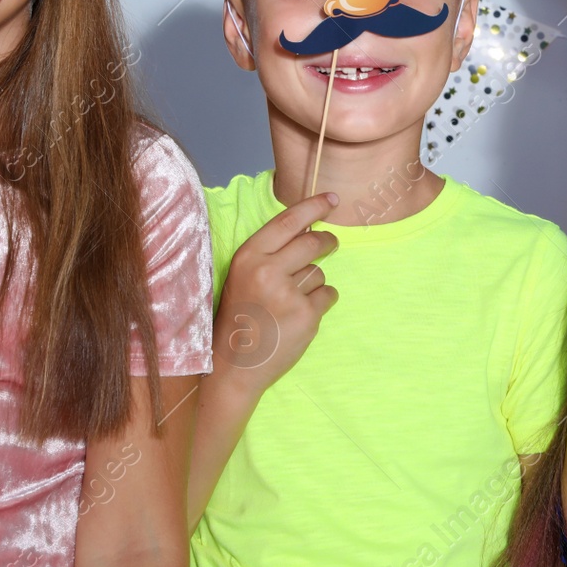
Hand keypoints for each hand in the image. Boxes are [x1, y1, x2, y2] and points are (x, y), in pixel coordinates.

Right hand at [214, 193, 339, 393]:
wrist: (234, 366)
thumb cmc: (239, 318)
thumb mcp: (242, 277)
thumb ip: (269, 255)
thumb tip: (308, 231)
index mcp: (248, 257)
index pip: (288, 221)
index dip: (313, 207)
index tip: (332, 199)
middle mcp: (267, 271)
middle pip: (312, 243)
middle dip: (327, 242)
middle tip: (331, 244)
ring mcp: (288, 294)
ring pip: (319, 273)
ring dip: (315, 283)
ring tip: (292, 302)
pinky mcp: (306, 315)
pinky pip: (328, 295)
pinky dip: (322, 302)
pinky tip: (301, 315)